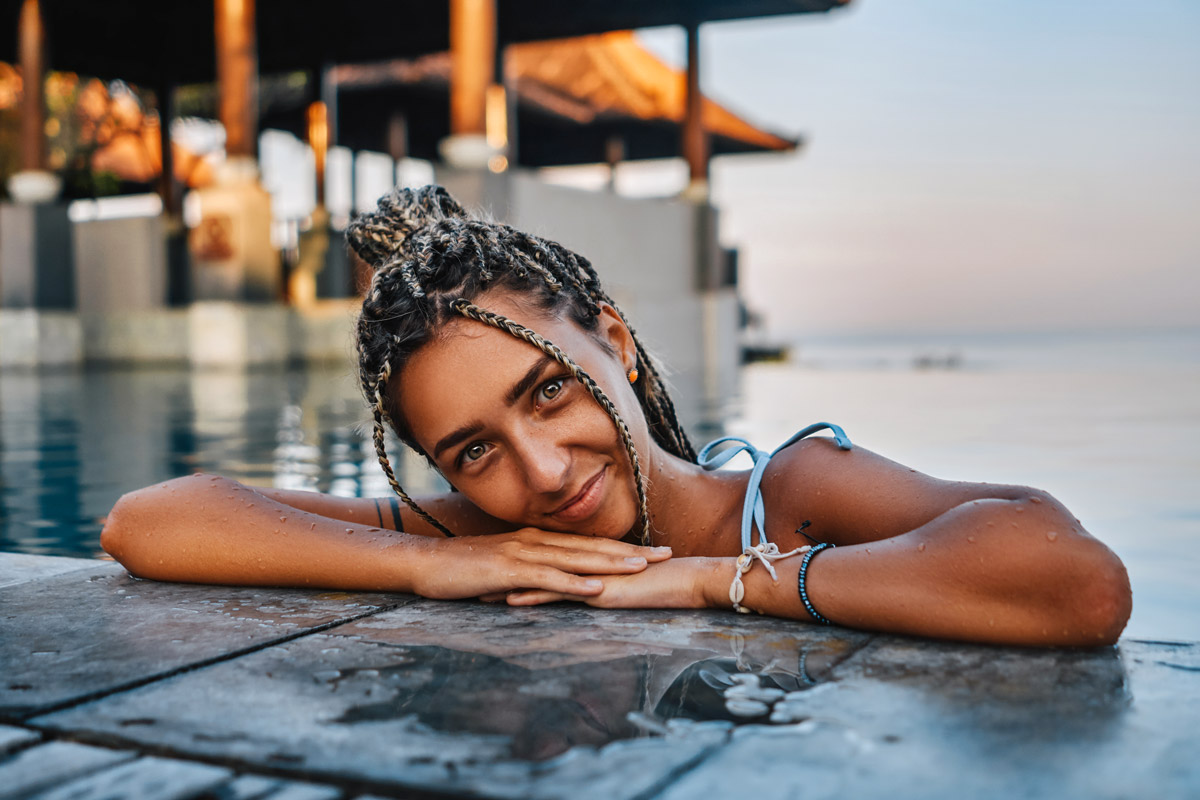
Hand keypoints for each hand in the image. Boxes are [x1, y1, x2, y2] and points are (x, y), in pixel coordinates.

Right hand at [409, 528, 671, 599]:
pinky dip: (575, 582)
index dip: (620, 546)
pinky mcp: (508, 571)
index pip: (586, 544)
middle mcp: (534, 542)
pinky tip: (597, 587)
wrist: (422, 563)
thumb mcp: (501, 571)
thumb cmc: (459, 569)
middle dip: (629, 550)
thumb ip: (526, 575)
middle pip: (591, 547)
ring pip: (576, 558)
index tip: (651, 550)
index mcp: (535, 541)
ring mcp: (521, 555)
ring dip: (611, 562)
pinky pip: (548, 577)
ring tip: (643, 567)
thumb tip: (545, 587)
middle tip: (665, 554)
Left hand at [500, 557, 723, 609]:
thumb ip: (605, 583)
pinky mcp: (596, 589)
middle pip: (534, 565)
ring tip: (478, 592)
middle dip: (503, 572)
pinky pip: (560, 593)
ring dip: (509, 585)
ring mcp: (587, 575)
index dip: (518, 564)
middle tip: (472, 576)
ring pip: (540, 578)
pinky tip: (510, 600)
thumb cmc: (662, 583)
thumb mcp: (624, 584)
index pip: (545, 561)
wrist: (685, 580)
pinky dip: (533, 596)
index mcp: (586, 562)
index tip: (491, 569)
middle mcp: (582, 564)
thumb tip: (589, 591)